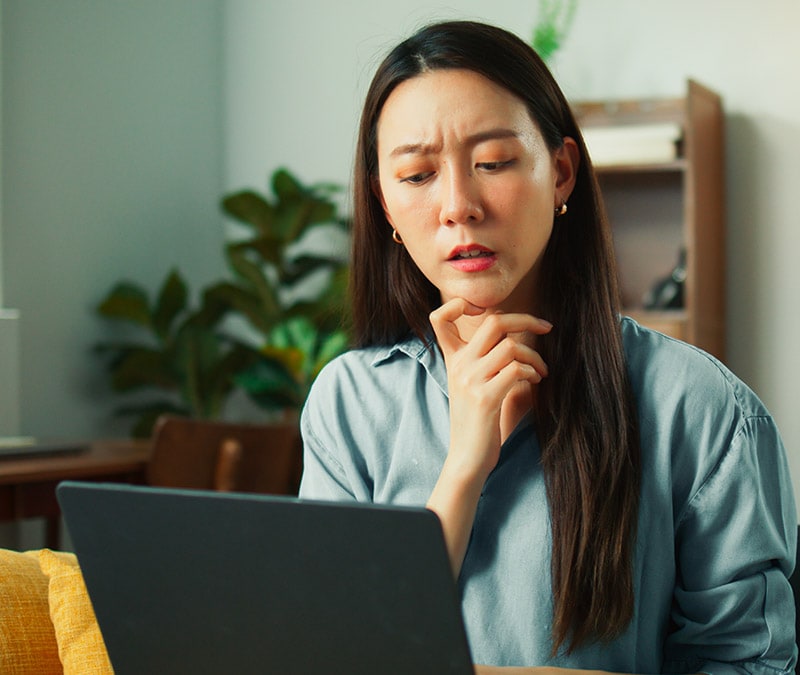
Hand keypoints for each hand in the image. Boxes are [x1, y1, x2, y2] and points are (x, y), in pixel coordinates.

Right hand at [429, 298, 550, 482]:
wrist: (467, 458)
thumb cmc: (478, 420)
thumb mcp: (474, 384)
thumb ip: (487, 358)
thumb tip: (519, 333)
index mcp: (454, 360)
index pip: (439, 318)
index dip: (458, 305)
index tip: (483, 311)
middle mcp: (459, 366)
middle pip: (493, 322)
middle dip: (526, 319)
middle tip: (545, 327)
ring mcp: (470, 380)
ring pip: (511, 346)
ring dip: (535, 356)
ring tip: (540, 370)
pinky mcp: (485, 398)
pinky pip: (516, 369)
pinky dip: (532, 372)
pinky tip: (534, 381)